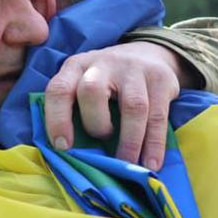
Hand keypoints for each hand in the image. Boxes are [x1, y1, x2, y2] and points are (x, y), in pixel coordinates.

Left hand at [44, 42, 188, 169]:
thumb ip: (75, 110)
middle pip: (92, 91)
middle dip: (95, 125)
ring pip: (133, 106)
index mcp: (76, 67)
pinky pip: (158, 116)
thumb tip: (74, 157)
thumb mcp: (84, 85)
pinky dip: (154, 143)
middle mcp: (103, 64)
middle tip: (101, 143)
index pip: (59, 89)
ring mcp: (134, 69)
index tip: (63, 147)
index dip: (57, 119)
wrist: (148, 53)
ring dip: (130, 141)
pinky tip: (151, 163)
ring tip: (128, 165)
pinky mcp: (161, 78)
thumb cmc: (107, 83)